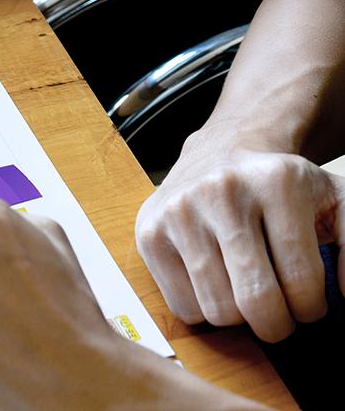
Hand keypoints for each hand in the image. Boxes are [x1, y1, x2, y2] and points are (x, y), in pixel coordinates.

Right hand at [135, 135, 343, 341]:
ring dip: (239, 318)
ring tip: (245, 294)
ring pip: (217, 310)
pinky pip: (182, 306)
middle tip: (279, 317)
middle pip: (256, 300)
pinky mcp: (149, 232)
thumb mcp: (332, 199)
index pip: (302, 281)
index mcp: (277, 182)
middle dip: (276, 325)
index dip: (311, 309)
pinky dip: (203, 309)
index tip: (307, 304)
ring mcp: (180, 212)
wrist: (220, 151)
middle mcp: (223, 192)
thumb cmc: (279, 185)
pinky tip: (213, 283)